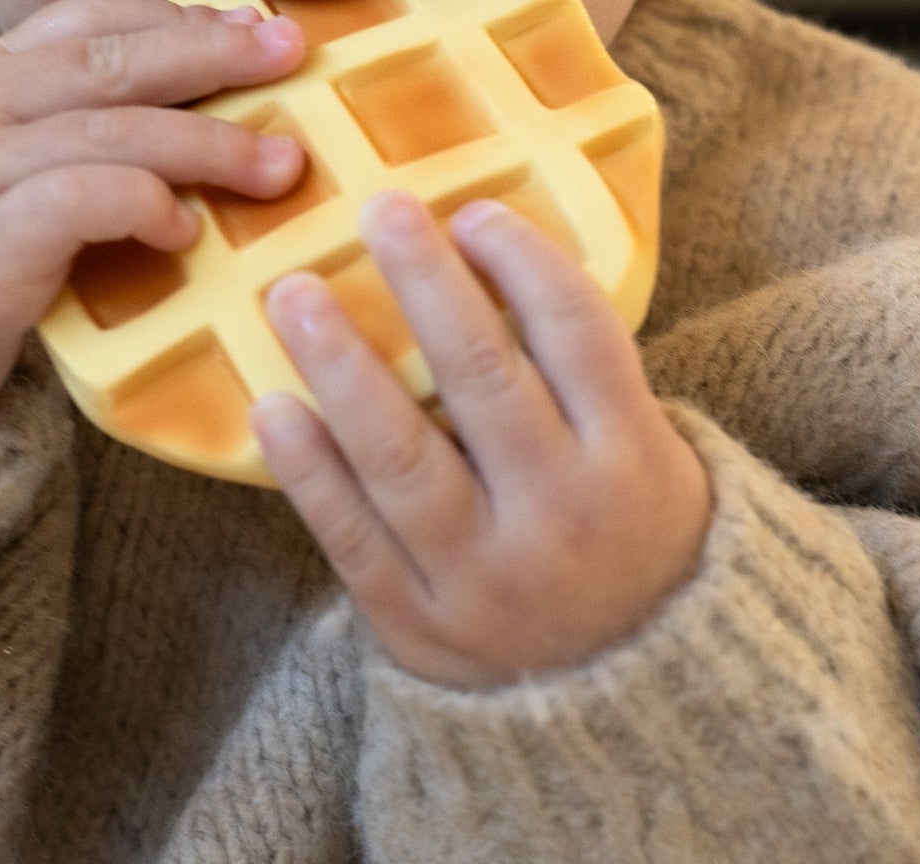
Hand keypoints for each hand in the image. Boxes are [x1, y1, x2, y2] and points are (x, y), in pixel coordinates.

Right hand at [0, 0, 306, 475]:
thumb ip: (69, 129)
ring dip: (207, 142)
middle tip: (295, 56)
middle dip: (213, 52)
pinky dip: (143, 205)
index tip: (258, 27)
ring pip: (108, 127)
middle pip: (110, 57)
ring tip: (279, 165)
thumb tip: (200, 115)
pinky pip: (77, 201)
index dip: (180, 18)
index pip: (88, 15)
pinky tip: (184, 232)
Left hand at [251, 192, 712, 689]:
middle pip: (483, 377)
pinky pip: (352, 538)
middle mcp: (563, 516)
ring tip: (293, 292)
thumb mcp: (648, 457)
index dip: (524, 263)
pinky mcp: (421, 630)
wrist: (628, 710)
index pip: (578, 335)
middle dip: (424, 283)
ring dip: (341, 364)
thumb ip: (582, 375)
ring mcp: (486, 580)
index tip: (473, 211)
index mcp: (634, 461)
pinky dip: (308, 470)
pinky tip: (272, 406)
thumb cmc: (626, 538)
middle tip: (378, 209)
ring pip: (402, 456)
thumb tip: (485, 248)